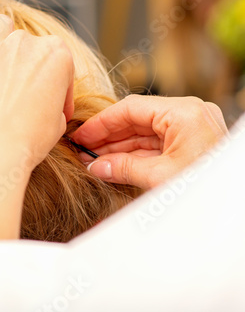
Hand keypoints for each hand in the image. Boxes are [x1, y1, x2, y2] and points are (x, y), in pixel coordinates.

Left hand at [0, 11, 73, 167]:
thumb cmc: (29, 138)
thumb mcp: (59, 122)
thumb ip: (55, 101)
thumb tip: (46, 102)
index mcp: (57, 54)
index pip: (62, 67)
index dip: (59, 91)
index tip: (53, 108)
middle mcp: (27, 42)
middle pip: (31, 47)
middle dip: (31, 69)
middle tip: (26, 97)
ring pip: (1, 26)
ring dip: (2, 40)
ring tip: (0, 63)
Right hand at [72, 95, 227, 188]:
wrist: (232, 203)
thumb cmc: (207, 190)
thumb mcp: (159, 178)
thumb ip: (124, 168)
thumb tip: (96, 166)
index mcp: (184, 113)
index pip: (131, 108)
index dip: (102, 123)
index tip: (82, 135)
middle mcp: (189, 115)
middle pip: (137, 119)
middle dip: (109, 137)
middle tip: (84, 150)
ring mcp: (191, 129)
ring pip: (146, 133)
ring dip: (119, 147)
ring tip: (94, 160)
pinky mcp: (191, 144)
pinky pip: (157, 145)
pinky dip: (135, 154)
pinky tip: (114, 163)